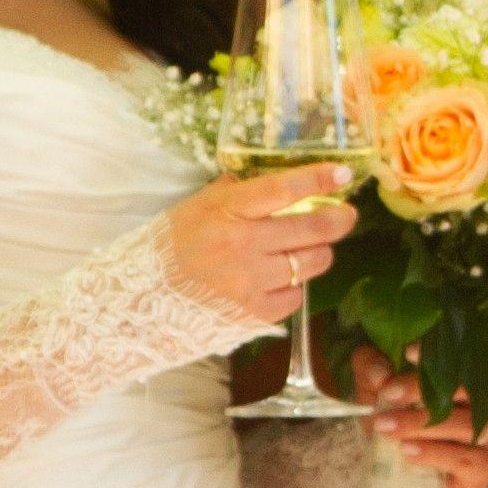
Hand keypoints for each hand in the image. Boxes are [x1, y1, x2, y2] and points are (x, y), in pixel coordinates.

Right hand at [163, 162, 357, 332]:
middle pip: (312, 229)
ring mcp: (251, 282)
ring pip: (311, 263)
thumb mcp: (197, 206)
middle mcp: (243, 245)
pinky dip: (293, 286)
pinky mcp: (255, 313)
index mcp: (228, 212)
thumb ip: (236, 191)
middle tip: (345, 214)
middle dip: (338, 219)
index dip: (319, 179)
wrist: (142, 300)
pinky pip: (296, 296)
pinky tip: (277, 280)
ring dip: (317, 253)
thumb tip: (276, 179)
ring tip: (307, 249)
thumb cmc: (172, 246)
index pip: (283, 190)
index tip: (344, 174)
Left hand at [350, 349, 487, 487]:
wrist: (407, 483)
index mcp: (467, 380)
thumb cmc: (400, 431)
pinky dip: (435, 454)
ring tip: (387, 428)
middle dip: (423, 389)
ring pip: (465, 425)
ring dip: (422, 425)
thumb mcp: (379, 398)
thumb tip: (379, 373)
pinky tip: (409, 452)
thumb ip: (374, 375)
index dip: (438, 355)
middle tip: (388, 394)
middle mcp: (487, 404)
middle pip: (464, 390)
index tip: (408, 352)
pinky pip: (466, 459)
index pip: (461, 360)